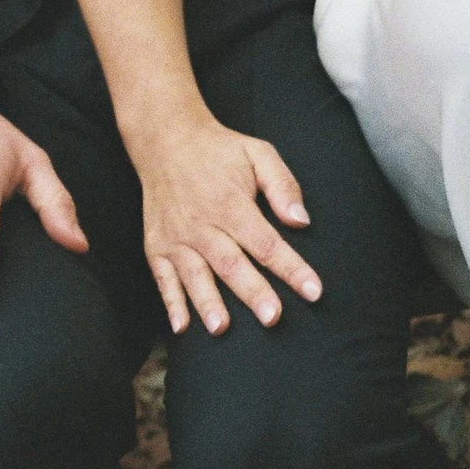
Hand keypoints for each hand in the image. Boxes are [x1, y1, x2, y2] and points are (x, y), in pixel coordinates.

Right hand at [132, 114, 320, 335]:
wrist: (165, 140)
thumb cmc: (220, 151)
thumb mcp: (258, 153)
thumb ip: (282, 185)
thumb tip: (301, 220)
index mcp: (231, 204)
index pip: (266, 243)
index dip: (292, 269)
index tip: (314, 291)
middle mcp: (201, 223)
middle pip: (231, 264)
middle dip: (253, 292)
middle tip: (272, 318)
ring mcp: (176, 237)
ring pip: (195, 274)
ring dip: (207, 302)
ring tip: (221, 328)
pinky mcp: (155, 245)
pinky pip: (162, 278)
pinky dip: (170, 303)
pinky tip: (181, 327)